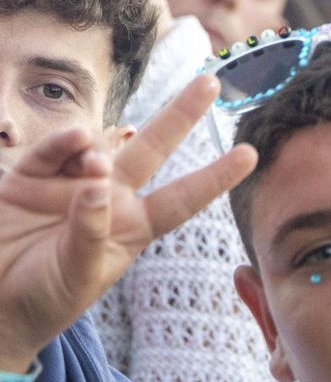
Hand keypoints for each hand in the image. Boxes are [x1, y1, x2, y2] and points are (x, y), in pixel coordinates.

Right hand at [0, 74, 255, 370]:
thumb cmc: (46, 300)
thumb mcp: (79, 276)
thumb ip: (91, 233)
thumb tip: (99, 185)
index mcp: (133, 227)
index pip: (183, 198)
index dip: (216, 177)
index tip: (251, 153)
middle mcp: (108, 199)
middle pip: (153, 151)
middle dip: (181, 116)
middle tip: (210, 82)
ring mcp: (68, 184)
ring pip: (99, 144)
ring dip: (102, 145)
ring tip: (94, 165)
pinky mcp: (28, 179)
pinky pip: (50, 152)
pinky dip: (63, 143)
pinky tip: (74, 142)